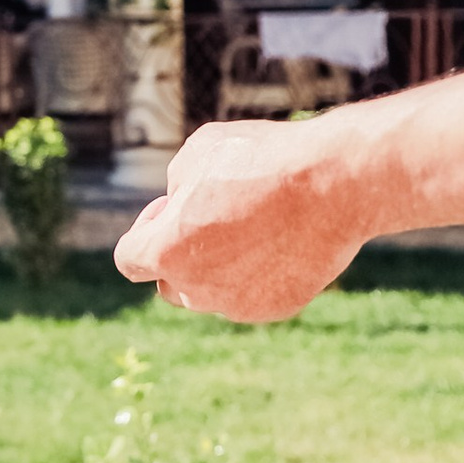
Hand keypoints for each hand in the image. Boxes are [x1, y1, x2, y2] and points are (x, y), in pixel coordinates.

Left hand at [115, 120, 373, 321]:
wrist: (334, 182)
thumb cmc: (261, 158)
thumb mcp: (199, 153)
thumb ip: (176, 186)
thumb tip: (177, 206)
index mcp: (164, 251)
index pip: (129, 260)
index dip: (146, 230)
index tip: (171, 208)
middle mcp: (195, 288)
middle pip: (169, 282)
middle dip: (180, 253)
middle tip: (212, 215)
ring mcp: (236, 304)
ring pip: (211, 293)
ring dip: (218, 266)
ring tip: (253, 223)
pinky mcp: (276, 309)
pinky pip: (252, 295)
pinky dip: (257, 275)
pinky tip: (281, 239)